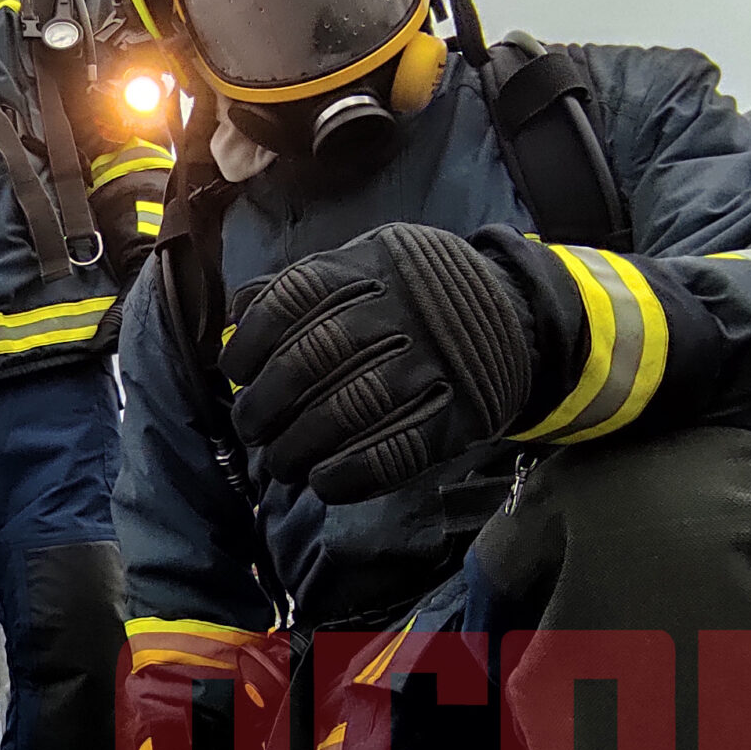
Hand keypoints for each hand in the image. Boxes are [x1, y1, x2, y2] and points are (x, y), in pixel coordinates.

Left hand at [222, 222, 532, 504]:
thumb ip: (301, 287)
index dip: (251, 345)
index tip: (237, 374)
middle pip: (309, 361)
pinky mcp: (459, 411)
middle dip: (266, 404)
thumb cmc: (411, 295)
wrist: (514, 312)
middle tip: (253, 429)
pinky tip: (324, 483)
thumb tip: (239, 315)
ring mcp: (431, 362)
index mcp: (364, 269)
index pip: (287, 302)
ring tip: (282, 463)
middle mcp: (396, 311)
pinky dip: (350, 474)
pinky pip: (397, 450)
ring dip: (300, 447)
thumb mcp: (362, 266)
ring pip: (347, 409)